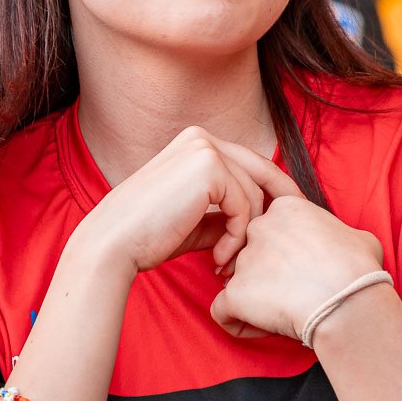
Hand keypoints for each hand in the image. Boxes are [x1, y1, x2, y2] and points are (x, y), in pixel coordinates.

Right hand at [70, 126, 302, 276]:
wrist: (113, 244)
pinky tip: (217, 258)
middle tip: (272, 244)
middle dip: (276, 206)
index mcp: (196, 143)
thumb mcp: (196, 219)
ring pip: (254, 194)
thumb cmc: (148, 236)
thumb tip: (257, 219)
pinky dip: (236, 237)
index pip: (250, 162)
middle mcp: (202, 138)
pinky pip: (244, 206)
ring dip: (245, 234)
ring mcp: (205, 149)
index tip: (288, 217)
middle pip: (261, 171)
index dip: (274, 190)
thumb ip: (225, 212)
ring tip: (225, 262)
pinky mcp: (209, 168)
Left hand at [210, 195, 386, 341]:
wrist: (347, 300)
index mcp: (286, 209)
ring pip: (236, 281)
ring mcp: (243, 260)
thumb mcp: (356, 236)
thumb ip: (336, 234)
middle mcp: (259, 228)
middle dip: (264, 273)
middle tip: (290, 292)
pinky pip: (222, 311)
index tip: (301, 269)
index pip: (270, 228)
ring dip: (254, 298)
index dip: (283, 251)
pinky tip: (262, 328)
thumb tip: (343, 245)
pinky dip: (238, 322)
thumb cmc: (359, 268)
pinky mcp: (235, 293)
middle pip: (249, 252)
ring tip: (283, 314)